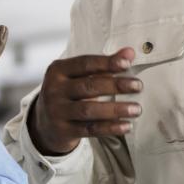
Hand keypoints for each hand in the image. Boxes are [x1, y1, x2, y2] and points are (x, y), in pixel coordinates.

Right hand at [27, 48, 142, 155]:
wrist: (45, 123)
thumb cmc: (69, 93)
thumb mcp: (79, 76)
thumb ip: (105, 64)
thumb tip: (130, 52)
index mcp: (58, 70)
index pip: (85, 63)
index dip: (107, 62)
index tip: (127, 63)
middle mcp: (54, 90)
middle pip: (88, 86)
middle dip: (115, 85)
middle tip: (138, 85)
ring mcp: (57, 112)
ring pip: (88, 110)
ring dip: (115, 109)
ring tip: (136, 109)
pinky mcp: (63, 131)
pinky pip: (90, 129)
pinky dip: (110, 127)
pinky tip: (127, 125)